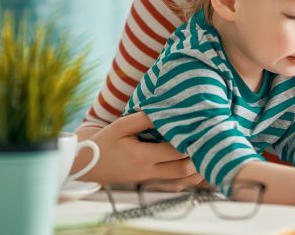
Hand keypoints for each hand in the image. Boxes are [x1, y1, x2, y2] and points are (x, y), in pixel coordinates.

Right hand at [75, 112, 202, 187]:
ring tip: (205, 151)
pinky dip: (187, 178)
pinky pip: (174, 185)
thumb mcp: (121, 125)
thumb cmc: (104, 143)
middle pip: (184, 169)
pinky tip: (194, 165)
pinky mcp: (149, 184)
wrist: (87, 166)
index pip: (175, 150)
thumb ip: (143, 118)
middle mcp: (149, 171)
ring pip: (182, 181)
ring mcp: (149, 180)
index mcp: (142, 156)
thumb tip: (166, 109)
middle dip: (198, 155)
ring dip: (196, 168)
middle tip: (207, 139)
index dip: (191, 140)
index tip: (201, 127)